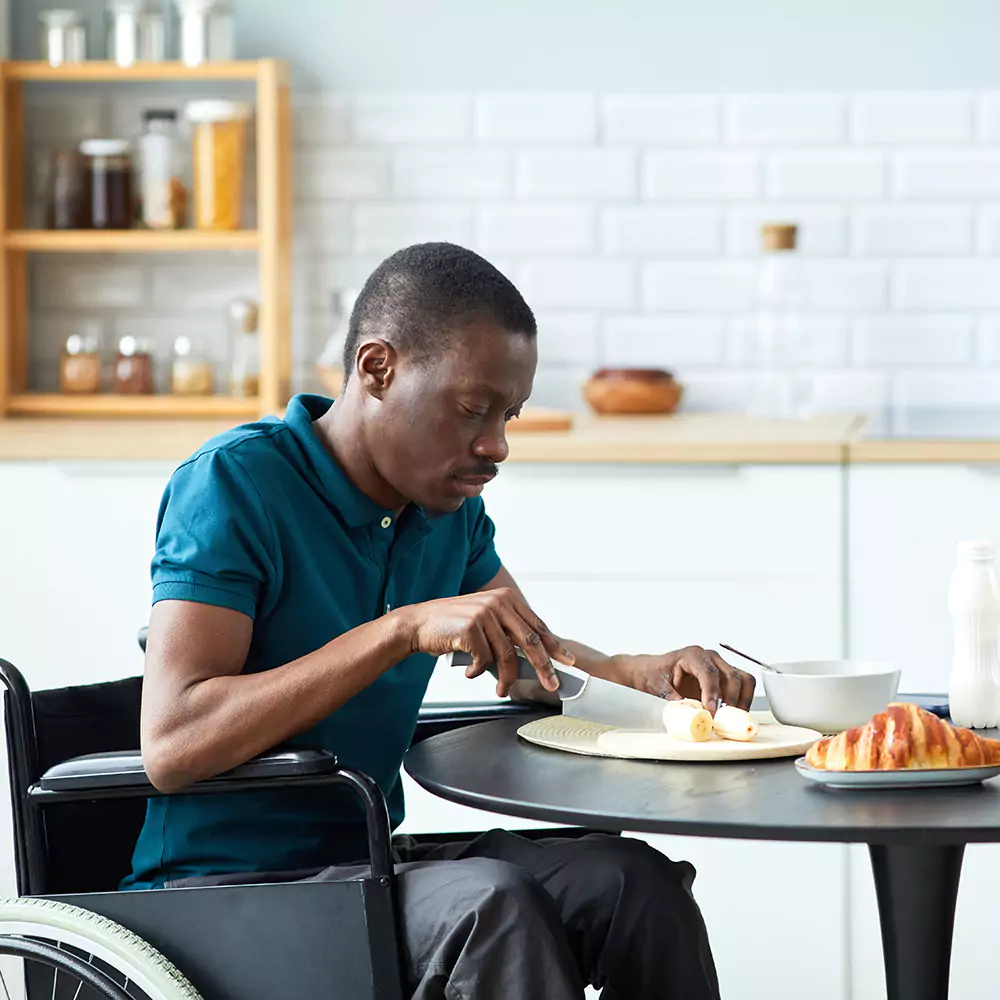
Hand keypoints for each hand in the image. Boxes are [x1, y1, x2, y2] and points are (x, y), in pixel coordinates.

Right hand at [403, 588, 574, 697]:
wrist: (419, 623)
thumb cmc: (453, 626)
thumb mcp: (486, 621)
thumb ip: (508, 632)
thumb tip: (535, 658)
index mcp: (506, 598)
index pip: (537, 625)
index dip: (554, 646)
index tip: (567, 661)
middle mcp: (498, 603)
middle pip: (529, 640)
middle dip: (543, 666)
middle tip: (552, 684)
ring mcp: (484, 614)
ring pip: (507, 655)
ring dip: (506, 678)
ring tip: (501, 689)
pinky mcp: (470, 628)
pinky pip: (484, 660)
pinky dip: (478, 672)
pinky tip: (470, 671)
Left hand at [616, 646, 754, 712]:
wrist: (652, 671)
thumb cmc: (654, 674)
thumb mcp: (658, 686)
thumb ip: (673, 698)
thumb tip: (687, 712)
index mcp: (692, 655)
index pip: (709, 673)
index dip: (713, 693)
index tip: (711, 711)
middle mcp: (709, 657)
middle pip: (731, 676)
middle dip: (730, 699)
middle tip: (721, 719)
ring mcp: (719, 665)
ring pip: (743, 679)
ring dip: (741, 700)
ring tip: (732, 718)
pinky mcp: (725, 676)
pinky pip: (743, 685)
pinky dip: (743, 700)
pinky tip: (734, 714)